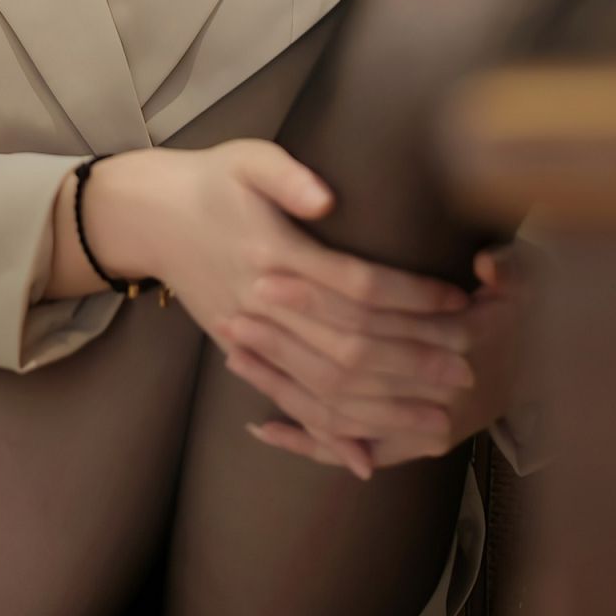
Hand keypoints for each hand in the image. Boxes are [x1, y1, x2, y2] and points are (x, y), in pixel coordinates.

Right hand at [123, 139, 471, 479]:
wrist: (147, 217)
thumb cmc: (208, 180)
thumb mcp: (245, 158)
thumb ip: (286, 176)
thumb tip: (326, 200)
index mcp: (274, 253)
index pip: (357, 286)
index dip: (410, 298)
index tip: (456, 303)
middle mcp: (263, 303)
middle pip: (349, 347)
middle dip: (412, 362)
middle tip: (467, 370)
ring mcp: (248, 335)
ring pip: (323, 387)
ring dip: (384, 408)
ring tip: (438, 421)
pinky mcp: (239, 352)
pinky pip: (288, 402)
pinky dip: (325, 434)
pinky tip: (364, 457)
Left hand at [230, 241, 535, 474]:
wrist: (543, 372)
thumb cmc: (528, 318)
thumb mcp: (533, 283)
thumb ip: (511, 270)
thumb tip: (485, 266)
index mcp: (462, 352)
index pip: (371, 325)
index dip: (317, 302)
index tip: (272, 276)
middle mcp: (437, 403)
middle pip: (342, 372)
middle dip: (284, 343)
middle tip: (236, 311)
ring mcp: (422, 432)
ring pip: (336, 413)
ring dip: (281, 385)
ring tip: (233, 351)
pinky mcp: (412, 449)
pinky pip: (351, 451)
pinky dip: (305, 441)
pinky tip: (261, 426)